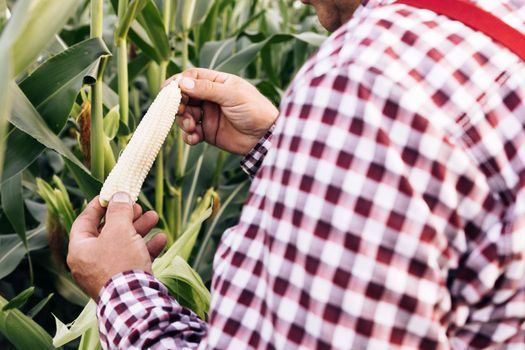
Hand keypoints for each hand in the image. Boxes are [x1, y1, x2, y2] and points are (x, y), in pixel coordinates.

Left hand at [67, 193, 166, 298]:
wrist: (135, 301)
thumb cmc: (120, 263)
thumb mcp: (119, 230)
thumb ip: (118, 210)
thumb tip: (118, 195)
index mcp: (80, 250)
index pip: (84, 221)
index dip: (98, 206)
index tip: (112, 194)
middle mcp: (90, 263)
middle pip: (108, 232)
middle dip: (126, 217)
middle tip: (138, 207)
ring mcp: (108, 274)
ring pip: (124, 245)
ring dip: (140, 230)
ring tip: (154, 217)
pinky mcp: (124, 282)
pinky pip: (134, 260)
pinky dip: (147, 248)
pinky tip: (161, 239)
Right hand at [164, 68, 278, 154]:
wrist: (265, 137)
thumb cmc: (254, 110)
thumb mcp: (231, 95)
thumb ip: (206, 89)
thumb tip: (182, 82)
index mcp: (218, 83)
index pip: (192, 77)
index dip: (178, 82)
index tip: (168, 90)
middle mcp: (211, 97)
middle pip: (185, 96)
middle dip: (178, 104)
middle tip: (178, 110)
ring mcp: (208, 115)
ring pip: (185, 115)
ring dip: (183, 121)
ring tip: (190, 126)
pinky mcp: (208, 132)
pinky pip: (191, 132)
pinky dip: (188, 136)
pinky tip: (194, 138)